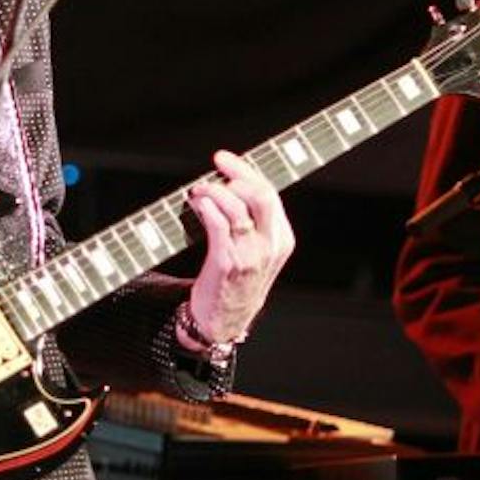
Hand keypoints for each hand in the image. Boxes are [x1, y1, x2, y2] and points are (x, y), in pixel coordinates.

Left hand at [184, 150, 295, 344]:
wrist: (224, 319)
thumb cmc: (235, 280)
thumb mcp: (257, 251)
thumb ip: (252, 221)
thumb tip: (229, 183)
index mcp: (282, 239)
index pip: (270, 193)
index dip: (246, 171)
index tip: (225, 160)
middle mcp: (270, 246)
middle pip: (261, 195)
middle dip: (237, 173)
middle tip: (216, 164)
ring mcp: (251, 256)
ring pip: (238, 207)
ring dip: (214, 191)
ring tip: (198, 190)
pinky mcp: (228, 264)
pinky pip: (219, 226)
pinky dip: (207, 208)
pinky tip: (197, 204)